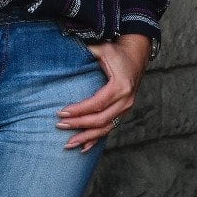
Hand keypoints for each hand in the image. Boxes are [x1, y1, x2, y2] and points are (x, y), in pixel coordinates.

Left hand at [57, 33, 152, 152]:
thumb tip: (67, 52)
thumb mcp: (104, 49)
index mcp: (121, 86)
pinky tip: (84, 148)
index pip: (97, 103)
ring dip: (86, 137)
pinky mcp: (123, 111)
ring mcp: (126, 107)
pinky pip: (109, 128)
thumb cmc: (118, 52)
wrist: (137, 56)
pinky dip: (96, 139)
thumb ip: (88, 52)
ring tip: (68, 144)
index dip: (78, 110)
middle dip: (78, 124)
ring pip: (105, 128)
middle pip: (100, 119)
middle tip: (60, 125)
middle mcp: (126, 100)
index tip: (61, 112)